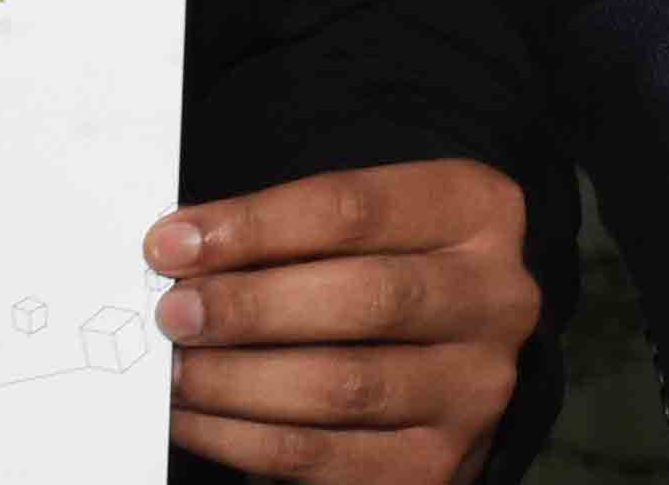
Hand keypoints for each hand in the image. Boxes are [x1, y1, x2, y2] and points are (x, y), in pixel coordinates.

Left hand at [155, 158, 537, 483]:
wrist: (446, 364)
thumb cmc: (378, 273)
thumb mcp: (361, 229)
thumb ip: (287, 234)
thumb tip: (179, 255)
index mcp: (479, 212)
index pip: (355, 209)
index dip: (254, 226)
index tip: (172, 243)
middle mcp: (496, 301)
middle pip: (365, 298)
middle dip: (251, 307)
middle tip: (176, 313)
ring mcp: (476, 390)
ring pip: (344, 386)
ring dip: (237, 381)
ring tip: (176, 371)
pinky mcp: (437, 467)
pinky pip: (323, 457)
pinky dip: (241, 440)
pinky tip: (194, 419)